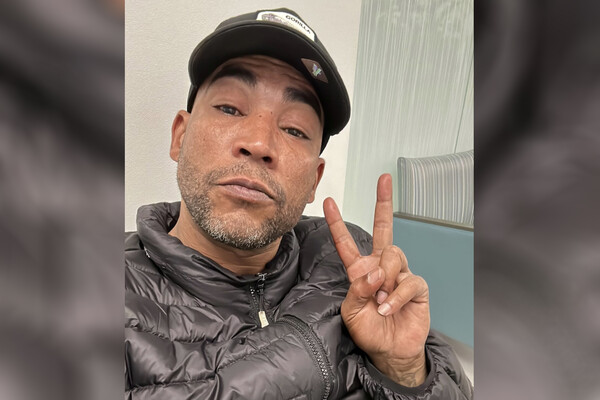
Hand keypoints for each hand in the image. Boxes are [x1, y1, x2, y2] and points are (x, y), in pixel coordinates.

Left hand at [323, 174, 429, 386]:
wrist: (390, 351)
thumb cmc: (369, 331)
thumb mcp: (351, 311)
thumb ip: (357, 289)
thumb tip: (374, 272)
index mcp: (360, 271)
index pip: (347, 243)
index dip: (338, 223)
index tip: (330, 202)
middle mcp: (380, 267)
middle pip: (383, 229)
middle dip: (383, 203)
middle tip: (384, 180)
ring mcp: (399, 274)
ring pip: (392, 256)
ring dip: (384, 280)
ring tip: (380, 300)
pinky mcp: (416, 285)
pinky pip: (407, 280)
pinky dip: (395, 296)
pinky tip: (388, 307)